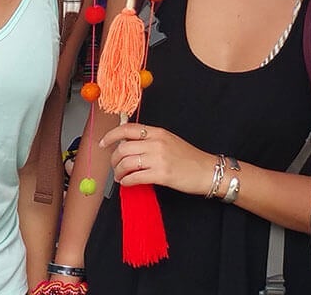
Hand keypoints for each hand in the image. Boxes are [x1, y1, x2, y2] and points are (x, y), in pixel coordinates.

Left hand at [99, 123, 215, 196]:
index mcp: (157, 132)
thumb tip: (127, 145)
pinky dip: (127, 181)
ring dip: (119, 172)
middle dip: (114, 159)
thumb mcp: (168, 141)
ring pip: (126, 163)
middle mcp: (156, 142)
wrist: (207, 171)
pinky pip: (135, 177)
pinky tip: (127, 183)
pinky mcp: (162, 175)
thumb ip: (149, 140)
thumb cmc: (188, 157)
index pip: (127, 129)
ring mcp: (159, 158)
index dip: (111, 135)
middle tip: (115, 167)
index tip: (103, 143)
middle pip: (123, 148)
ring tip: (120, 177)